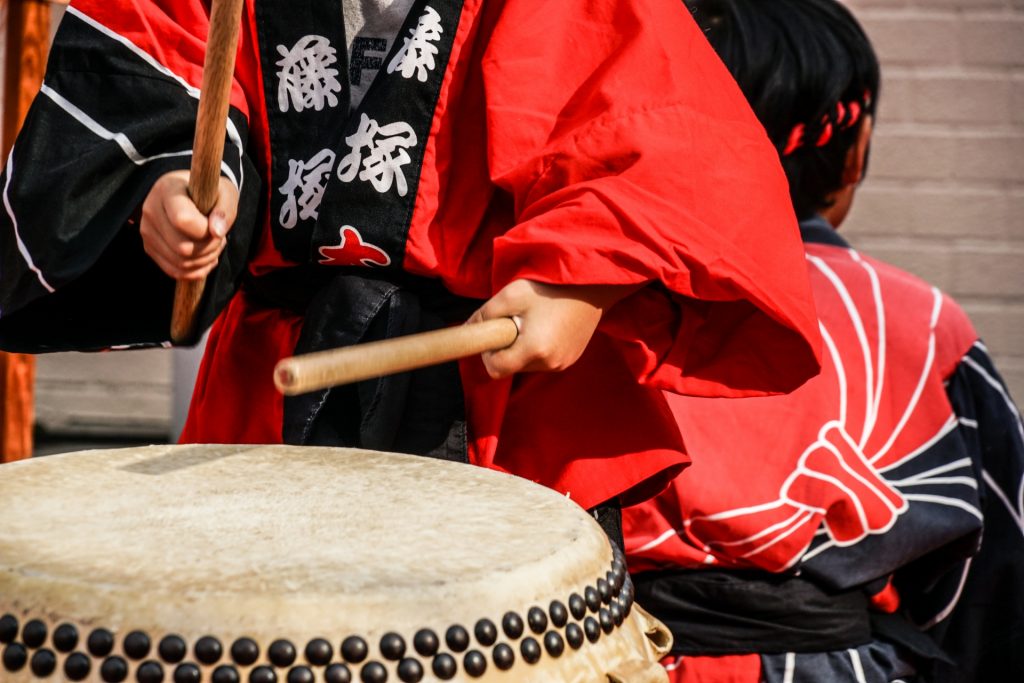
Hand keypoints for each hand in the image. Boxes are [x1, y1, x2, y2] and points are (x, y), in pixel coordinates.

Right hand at [140, 170, 237, 279]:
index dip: (206, 230)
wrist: (189, 193)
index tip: (217, 225)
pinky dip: (196, 271)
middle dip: (210, 248)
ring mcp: (147, 231)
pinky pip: (174, 271)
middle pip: (182, 247)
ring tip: (213, 244)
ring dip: (205, 260)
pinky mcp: (149, 247)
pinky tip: (206, 257)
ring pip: (180, 263)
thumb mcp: (226, 193)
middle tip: (219, 237)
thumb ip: (225, 211)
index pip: (183, 220)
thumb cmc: (210, 193)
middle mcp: (150, 210)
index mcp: (167, 189)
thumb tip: (216, 232)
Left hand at [467, 279, 634, 378]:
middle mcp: (550, 363)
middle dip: (507, 348)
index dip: (488, 354)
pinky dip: (538, 347)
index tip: (494, 334)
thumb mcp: (511, 295)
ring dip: (523, 347)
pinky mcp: (572, 359)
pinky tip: (547, 325)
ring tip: (534, 320)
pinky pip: (544, 360)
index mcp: (534, 349)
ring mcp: (563, 363)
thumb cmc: (550, 287)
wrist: (592, 283)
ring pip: (527, 364)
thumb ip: (484, 315)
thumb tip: (466, 329)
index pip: (496, 370)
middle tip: (516, 320)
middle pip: (512, 367)